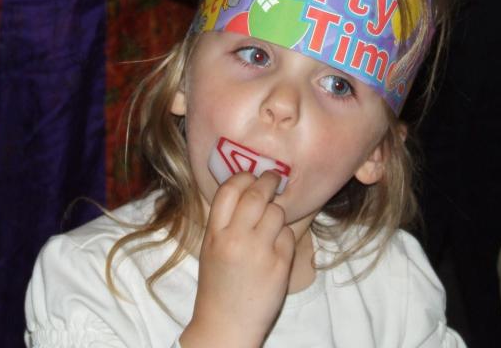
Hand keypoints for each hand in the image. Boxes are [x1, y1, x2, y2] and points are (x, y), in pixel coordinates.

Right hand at [180, 171, 295, 347]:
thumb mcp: (211, 248)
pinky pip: (289, 236)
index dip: (243, 176)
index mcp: (215, 234)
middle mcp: (236, 239)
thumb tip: (248, 188)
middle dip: (269, 181)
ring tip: (273, 222)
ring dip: (278, 212)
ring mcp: (259, 252)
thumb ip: (225, 220)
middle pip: (257, 195)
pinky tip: (276, 248)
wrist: (226, 324)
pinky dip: (285, 237)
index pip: (229, 190)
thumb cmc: (218, 284)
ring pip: (277, 213)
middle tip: (274, 178)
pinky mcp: (280, 265)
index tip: (251, 175)